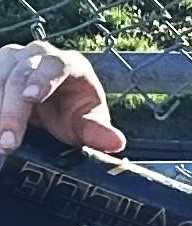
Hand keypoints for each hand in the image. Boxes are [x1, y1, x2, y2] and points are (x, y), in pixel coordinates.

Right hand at [0, 46, 124, 155]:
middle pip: (19, 76)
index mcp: (68, 63)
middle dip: (12, 111)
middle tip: (8, 142)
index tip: (30, 99)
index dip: (41, 81)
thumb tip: (117, 142)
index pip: (55, 66)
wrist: (53, 104)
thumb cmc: (74, 112)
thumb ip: (99, 132)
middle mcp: (38, 54)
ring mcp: (13, 58)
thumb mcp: (88, 123)